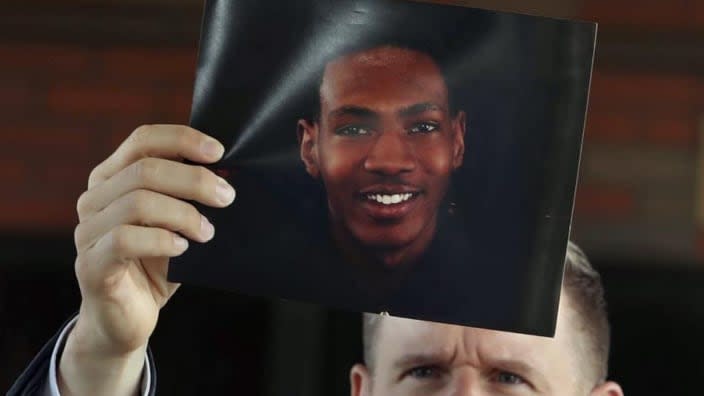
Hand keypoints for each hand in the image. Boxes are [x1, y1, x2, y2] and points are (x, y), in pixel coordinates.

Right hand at [58, 125, 234, 394]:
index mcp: (112, 178)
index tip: (219, 152)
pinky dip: (161, 240)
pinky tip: (183, 249)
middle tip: (226, 197)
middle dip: (194, 180)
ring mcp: (87, 231)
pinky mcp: (90, 264)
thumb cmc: (156, 266)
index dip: (182, 139)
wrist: (128, 319)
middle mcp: (94, 198)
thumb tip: (228, 177)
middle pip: (145, 169)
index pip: (143, 140)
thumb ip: (190, 199)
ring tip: (208, 232)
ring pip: (137, 202)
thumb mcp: (177, 225)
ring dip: (183, 214)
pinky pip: (125, 239)